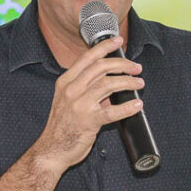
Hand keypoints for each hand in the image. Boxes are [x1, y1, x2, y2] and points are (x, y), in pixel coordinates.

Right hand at [34, 36, 144, 169]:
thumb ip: (88, 90)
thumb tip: (111, 84)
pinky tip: (137, 105)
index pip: (87, 58)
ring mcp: (79, 105)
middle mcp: (71, 90)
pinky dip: (127, 107)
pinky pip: (112, 111)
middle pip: (101, 67)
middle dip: (122, 64)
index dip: (104, 47)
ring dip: (127, 81)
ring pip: (108, 84)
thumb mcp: (68, 102)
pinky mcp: (88, 121)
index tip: (118, 41)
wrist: (52, 149)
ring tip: (139, 83)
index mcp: (65, 82)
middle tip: (136, 68)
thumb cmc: (61, 126)